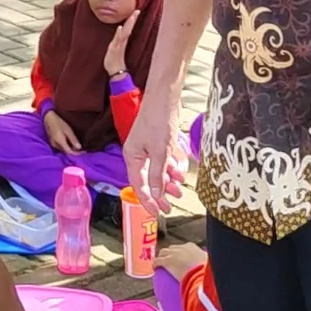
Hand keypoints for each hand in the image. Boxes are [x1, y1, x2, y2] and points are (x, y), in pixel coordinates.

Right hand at [42, 110, 82, 154]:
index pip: (69, 152)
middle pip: (66, 152)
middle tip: (82, 149)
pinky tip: (71, 144)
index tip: (84, 152)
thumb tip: (79, 148)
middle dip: (75, 151)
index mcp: (60, 142)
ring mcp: (53, 144)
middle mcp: (55, 145)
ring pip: (64, 150)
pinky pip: (61, 147)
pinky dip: (67, 147)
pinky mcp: (53, 143)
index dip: (77, 153)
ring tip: (78, 146)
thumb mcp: (68, 130)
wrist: (49, 119)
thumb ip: (73, 139)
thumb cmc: (59, 123)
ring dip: (71, 149)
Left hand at [103, 11, 140, 77]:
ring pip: (125, 33)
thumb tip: (120, 29)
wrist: (115, 72)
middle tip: (137, 11)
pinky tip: (121, 28)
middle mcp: (122, 42)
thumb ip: (118, 39)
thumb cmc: (115, 61)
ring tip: (132, 16)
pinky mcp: (116, 50)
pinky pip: (119, 41)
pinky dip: (120, 34)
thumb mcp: (115, 48)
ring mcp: (119, 46)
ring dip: (128, 25)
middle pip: (128, 28)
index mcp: (122, 41)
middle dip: (132, 19)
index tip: (135, 11)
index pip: (128, 28)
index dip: (131, 20)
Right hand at [123, 89, 189, 216]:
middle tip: (170, 206)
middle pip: (147, 181)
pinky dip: (170, 168)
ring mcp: (146, 148)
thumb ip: (157, 175)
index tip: (157, 214)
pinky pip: (162, 162)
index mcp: (131, 157)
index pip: (138, 186)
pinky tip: (179, 172)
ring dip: (167, 181)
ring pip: (156, 171)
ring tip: (179, 189)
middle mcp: (136, 154)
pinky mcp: (156, 142)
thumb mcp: (160, 152)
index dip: (147, 201)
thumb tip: (157, 196)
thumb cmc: (159, 121)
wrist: (164, 96)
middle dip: (160, 193)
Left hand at [155, 241, 207, 279]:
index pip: (184, 247)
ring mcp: (173, 253)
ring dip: (162, 257)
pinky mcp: (166, 261)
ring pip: (163, 252)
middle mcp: (181, 248)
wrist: (199, 274)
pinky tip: (154, 269)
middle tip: (170, 261)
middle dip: (170, 253)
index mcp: (192, 247)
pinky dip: (155, 264)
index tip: (181, 258)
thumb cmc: (207, 272)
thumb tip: (210, 274)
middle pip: (172, 248)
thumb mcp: (210, 266)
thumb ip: (207, 267)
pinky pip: (157, 262)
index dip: (181, 252)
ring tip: (161, 264)